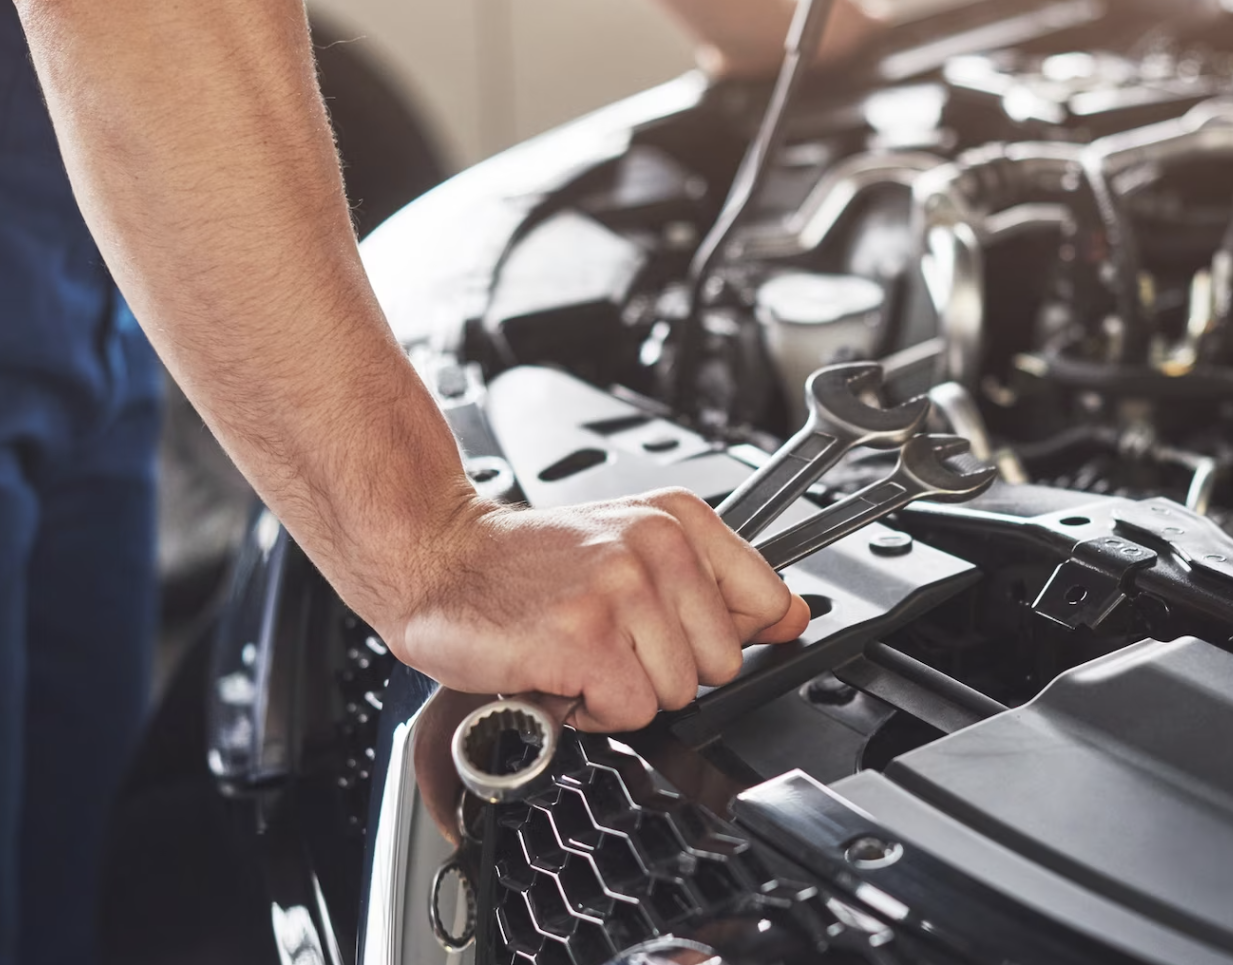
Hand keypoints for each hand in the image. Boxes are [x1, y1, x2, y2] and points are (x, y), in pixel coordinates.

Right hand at [384, 488, 809, 733]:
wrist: (438, 557)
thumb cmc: (527, 564)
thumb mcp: (633, 548)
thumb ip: (719, 583)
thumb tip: (794, 616)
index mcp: (677, 520)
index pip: (766, 602)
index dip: (719, 636)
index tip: (673, 630)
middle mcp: (656, 546)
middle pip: (722, 663)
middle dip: (665, 670)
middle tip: (607, 640)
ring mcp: (622, 589)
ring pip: (676, 694)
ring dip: (621, 691)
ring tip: (578, 652)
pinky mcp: (586, 637)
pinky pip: (631, 712)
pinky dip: (589, 711)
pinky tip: (558, 672)